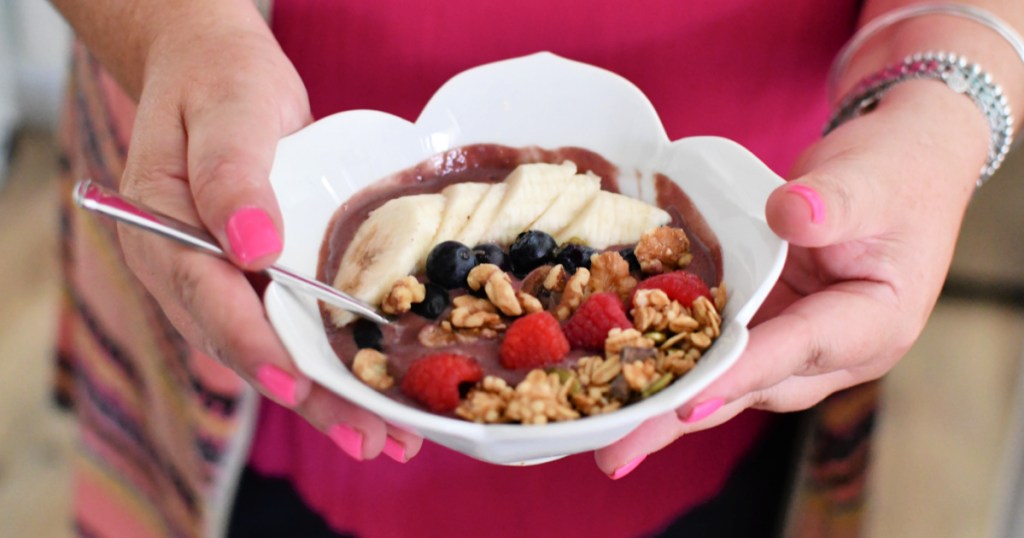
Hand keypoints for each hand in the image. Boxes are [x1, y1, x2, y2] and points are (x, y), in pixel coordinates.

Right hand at [117, 16, 420, 461]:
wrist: (218, 74)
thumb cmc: (219, 83)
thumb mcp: (228, 111)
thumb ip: (232, 173)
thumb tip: (251, 245)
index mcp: (160, 232)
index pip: (206, 298)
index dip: (253, 345)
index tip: (295, 384)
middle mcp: (186, 269)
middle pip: (243, 342)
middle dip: (305, 394)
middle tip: (362, 436)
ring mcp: (221, 279)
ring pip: (270, 347)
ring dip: (324, 395)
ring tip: (380, 437)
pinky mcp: (256, 278)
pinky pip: (289, 327)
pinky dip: (328, 362)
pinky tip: (371, 393)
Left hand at [594, 80, 988, 476]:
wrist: (899, 166)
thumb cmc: (894, 173)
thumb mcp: (871, 179)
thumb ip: (832, 201)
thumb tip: (789, 214)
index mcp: (874, 324)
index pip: (799, 350)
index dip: (741, 374)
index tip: (687, 402)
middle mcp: (833, 351)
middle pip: (751, 386)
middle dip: (680, 417)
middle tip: (615, 451)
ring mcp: (795, 342)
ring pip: (727, 378)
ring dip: (666, 401)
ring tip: (605, 430)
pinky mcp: (766, 325)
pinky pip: (714, 347)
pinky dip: (670, 360)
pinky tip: (617, 372)